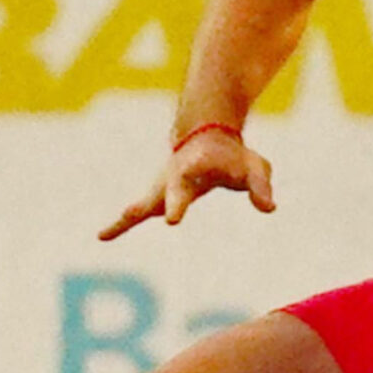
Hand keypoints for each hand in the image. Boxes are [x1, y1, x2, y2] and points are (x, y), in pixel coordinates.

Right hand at [99, 125, 275, 238]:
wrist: (207, 136)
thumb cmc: (234, 156)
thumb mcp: (254, 168)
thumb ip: (260, 187)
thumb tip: (269, 208)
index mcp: (193, 171)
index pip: (184, 190)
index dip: (177, 204)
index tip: (171, 221)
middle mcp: (171, 179)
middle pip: (157, 198)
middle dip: (145, 213)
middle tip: (133, 221)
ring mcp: (160, 188)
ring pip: (140, 206)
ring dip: (125, 220)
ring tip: (105, 234)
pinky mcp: (156, 198)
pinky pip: (136, 213)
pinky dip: (120, 224)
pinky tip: (102, 236)